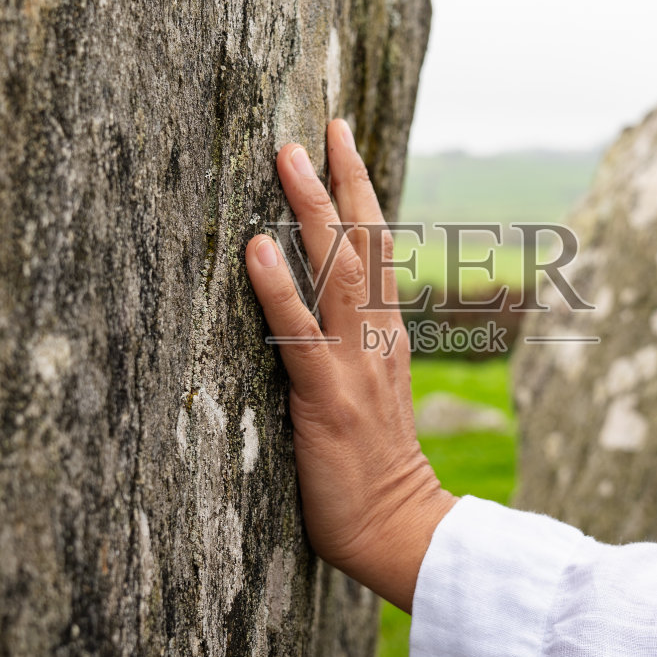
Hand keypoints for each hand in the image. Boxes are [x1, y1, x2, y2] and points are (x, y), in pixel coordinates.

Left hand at [245, 120, 455, 612]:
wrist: (402, 532)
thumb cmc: (375, 475)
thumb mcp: (371, 398)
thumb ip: (353, 353)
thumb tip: (323, 317)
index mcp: (387, 336)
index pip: (379, 248)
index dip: (361, 191)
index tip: (343, 140)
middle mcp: (377, 338)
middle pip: (365, 243)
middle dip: (341, 180)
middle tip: (319, 125)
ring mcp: (354, 364)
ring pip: (338, 270)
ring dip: (312, 210)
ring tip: (287, 158)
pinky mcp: (326, 398)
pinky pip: (299, 334)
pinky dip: (277, 289)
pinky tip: (254, 250)